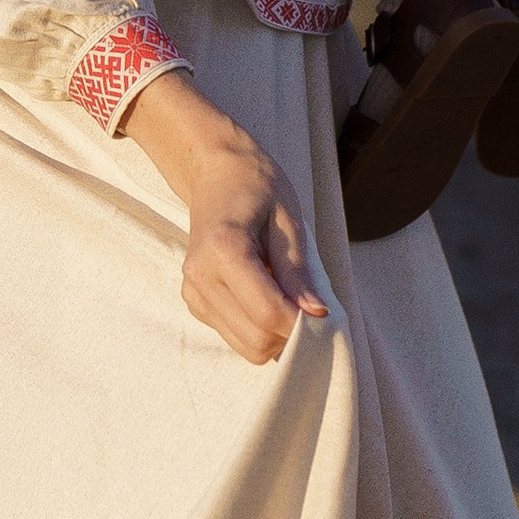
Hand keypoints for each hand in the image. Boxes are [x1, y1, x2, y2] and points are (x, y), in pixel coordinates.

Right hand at [120, 68, 328, 364]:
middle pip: (257, 338)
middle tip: (310, 306)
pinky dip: (257, 328)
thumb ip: (298, 272)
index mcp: (223, 251)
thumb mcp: (288, 221)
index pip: (268, 313)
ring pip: (245, 346)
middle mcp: (200, 277)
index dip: (303, 324)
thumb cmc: (257, 187)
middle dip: (289, 333)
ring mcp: (193, 292)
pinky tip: (264, 295)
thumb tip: (317, 314)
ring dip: (274, 334)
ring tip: (285, 295)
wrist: (215, 173)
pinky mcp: (194, 301)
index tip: (325, 313)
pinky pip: (235, 335)